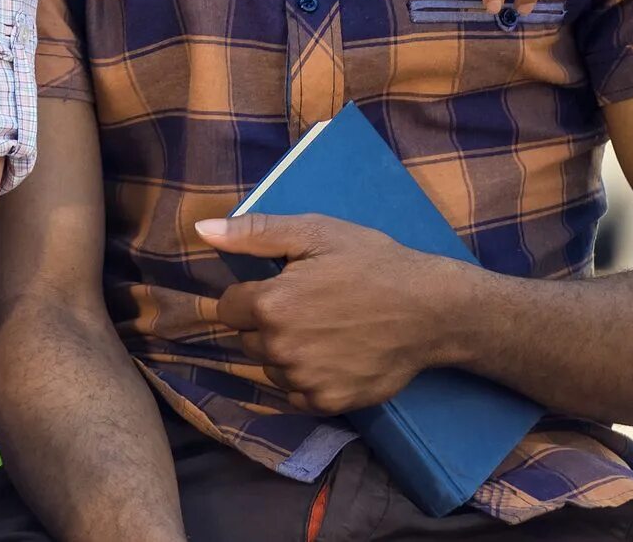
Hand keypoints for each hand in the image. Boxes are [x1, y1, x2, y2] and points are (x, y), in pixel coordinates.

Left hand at [197, 213, 464, 415]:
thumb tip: (202, 230)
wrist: (431, 309)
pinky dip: (305, 379)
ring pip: (269, 367)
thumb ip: (253, 233)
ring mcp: (304, 379)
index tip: (282, 287)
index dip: (251, 295)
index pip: (228, 307)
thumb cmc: (372, 262)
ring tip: (322, 330)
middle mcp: (280, 347)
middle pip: (247, 339)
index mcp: (270, 304)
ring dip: (284, 353)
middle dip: (265, 323)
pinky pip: (295, 394)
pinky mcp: (328, 403)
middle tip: (307, 306)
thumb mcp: (314, 232)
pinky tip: (331, 357)